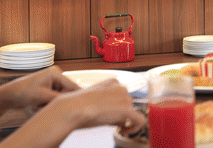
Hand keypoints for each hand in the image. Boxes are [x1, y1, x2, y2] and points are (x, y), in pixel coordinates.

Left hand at [0, 65, 80, 114]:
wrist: (8, 96)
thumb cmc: (23, 92)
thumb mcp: (44, 96)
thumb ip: (60, 98)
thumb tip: (72, 101)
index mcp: (55, 73)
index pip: (72, 86)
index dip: (74, 96)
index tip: (77, 106)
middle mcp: (55, 75)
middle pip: (65, 93)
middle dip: (56, 101)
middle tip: (44, 105)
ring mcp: (51, 82)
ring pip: (59, 97)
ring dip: (50, 104)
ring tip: (38, 105)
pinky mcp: (47, 88)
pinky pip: (53, 99)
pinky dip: (46, 104)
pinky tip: (36, 105)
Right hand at [1, 79, 146, 147]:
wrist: (72, 109)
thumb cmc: (79, 106)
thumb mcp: (95, 99)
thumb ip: (108, 102)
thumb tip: (117, 112)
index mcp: (113, 82)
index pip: (123, 97)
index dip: (118, 107)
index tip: (111, 115)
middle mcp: (121, 87)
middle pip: (128, 104)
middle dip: (120, 114)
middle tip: (107, 121)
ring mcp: (124, 98)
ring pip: (132, 112)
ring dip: (123, 120)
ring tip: (108, 123)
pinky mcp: (126, 109)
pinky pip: (140, 120)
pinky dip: (136, 127)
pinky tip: (125, 131)